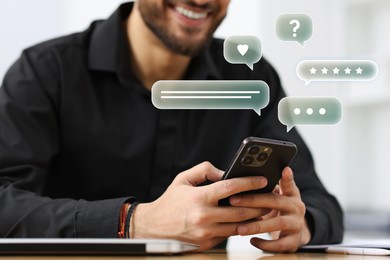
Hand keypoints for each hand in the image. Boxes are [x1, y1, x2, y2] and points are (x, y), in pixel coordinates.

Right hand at [131, 161, 267, 250]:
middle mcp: (204, 216)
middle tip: (270, 197)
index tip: (262, 179)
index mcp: (199, 197)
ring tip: (264, 209)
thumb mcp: (183, 179)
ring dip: (254, 218)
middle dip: (259, 203)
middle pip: (241, 210)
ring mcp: (206, 232)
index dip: (249, 182)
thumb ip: (204, 170)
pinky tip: (247, 221)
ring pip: (239, 226)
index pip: (231, 188)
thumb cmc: (170, 201)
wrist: (154, 227)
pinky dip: (240, 227)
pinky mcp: (207, 243)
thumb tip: (225, 173)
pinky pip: (229, 235)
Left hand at [229, 167, 310, 252]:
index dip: (287, 177)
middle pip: (275, 201)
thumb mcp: (277, 197)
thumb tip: (241, 177)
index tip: (284, 169)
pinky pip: (280, 244)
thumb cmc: (278, 210)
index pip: (288, 183)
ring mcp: (296, 224)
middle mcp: (296, 208)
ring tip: (240, 228)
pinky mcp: (294, 241)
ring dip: (257, 226)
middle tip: (233, 200)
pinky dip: (265, 244)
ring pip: (277, 224)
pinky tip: (252, 241)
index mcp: (291, 194)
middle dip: (253, 200)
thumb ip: (266, 188)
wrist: (294, 233)